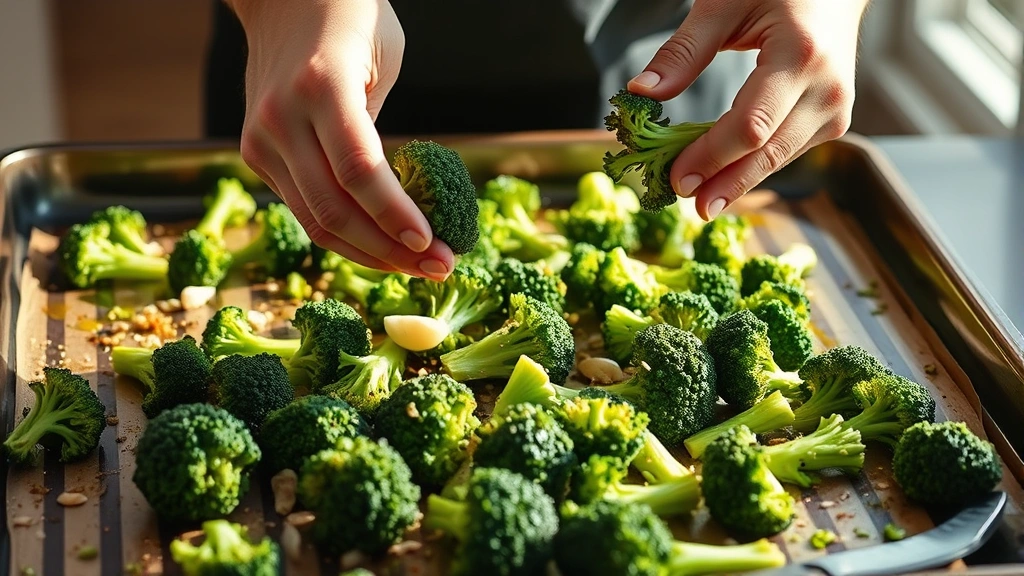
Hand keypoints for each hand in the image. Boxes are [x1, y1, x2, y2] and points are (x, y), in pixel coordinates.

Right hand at [229, 0, 453, 278]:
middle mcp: (282, 117)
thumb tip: (403, 204)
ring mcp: (260, 139)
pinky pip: (304, 208)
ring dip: (370, 254)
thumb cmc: (352, 21)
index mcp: (322, 85)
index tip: (433, 244)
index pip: (359, 170)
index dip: (395, 215)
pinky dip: (345, 234)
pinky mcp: (254, 154)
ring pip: (316, 221)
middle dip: (391, 250)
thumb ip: (384, 133)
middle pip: (335, 209)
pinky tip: (381, 245)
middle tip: (439, 269)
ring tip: (415, 268)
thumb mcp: (386, 62)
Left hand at [628, 0, 868, 220]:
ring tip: (700, 198)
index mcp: (802, 56)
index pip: (750, 126)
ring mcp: (835, 110)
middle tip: (689, 205)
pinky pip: (785, 152)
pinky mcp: (832, 121)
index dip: (711, 157)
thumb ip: (683, 51)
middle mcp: (827, 90)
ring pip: (778, 159)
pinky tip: (724, 180)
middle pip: (767, 153)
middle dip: (725, 183)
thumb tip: (642, 91)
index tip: (677, 178)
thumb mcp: (724, 6)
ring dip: (736, 181)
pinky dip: (753, 166)